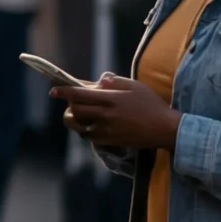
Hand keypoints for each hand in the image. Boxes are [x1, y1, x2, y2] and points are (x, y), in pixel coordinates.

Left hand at [58, 75, 181, 149]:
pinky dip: (85, 129)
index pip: (79, 94)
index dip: (63, 91)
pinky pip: (88, 136)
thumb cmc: (152, 105)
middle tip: (75, 100)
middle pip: (75, 109)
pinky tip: (92, 124)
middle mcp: (106, 114)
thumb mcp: (136, 86)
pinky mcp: (109, 141)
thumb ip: (115, 82)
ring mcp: (106, 129)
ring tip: (82, 113)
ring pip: (78, 124)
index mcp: (111, 99)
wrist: (166, 129)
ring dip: (75, 118)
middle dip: (70, 104)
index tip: (54, 90)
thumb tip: (98, 80)